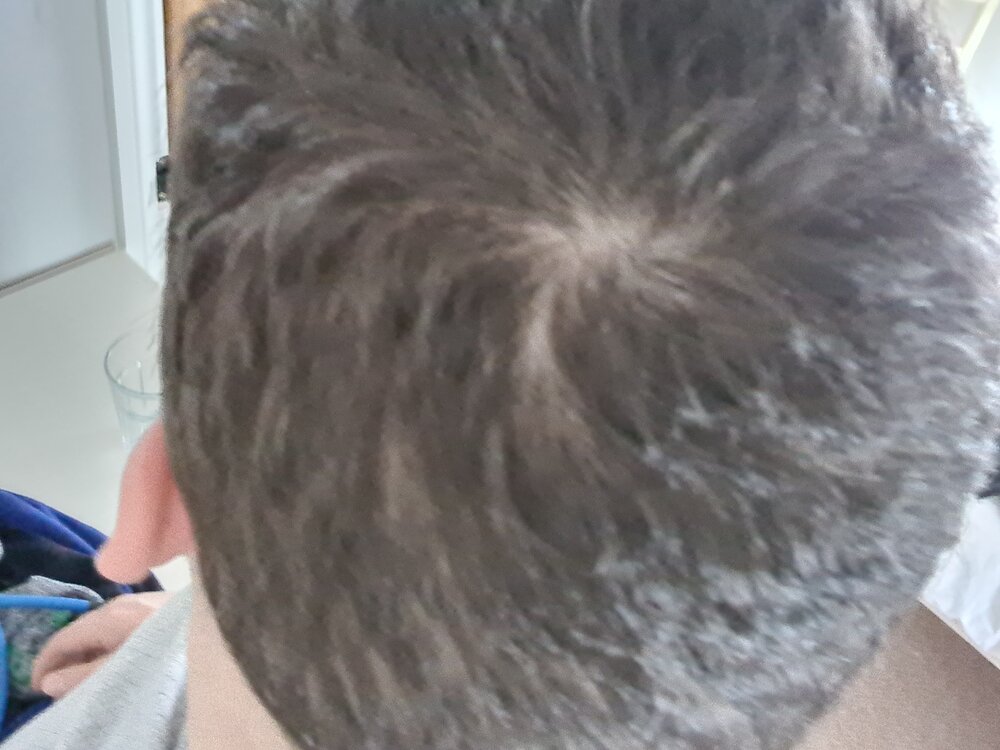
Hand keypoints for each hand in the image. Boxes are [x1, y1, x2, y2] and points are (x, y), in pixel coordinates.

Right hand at [31, 591, 172, 698]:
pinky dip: (118, 646)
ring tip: (94, 681)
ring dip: (96, 654)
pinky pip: (130, 628)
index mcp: (113, 614)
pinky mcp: (169, 608)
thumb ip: (89, 676)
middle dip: (71, 659)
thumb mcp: (128, 668)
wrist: (234, 626)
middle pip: (86, 630)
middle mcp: (128, 601)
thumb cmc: (176, 650)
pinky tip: (126, 662)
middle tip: (65, 690)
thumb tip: (50, 682)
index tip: (37, 688)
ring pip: (109, 629)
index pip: (65, 636)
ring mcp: (149, 601)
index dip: (45, 663)